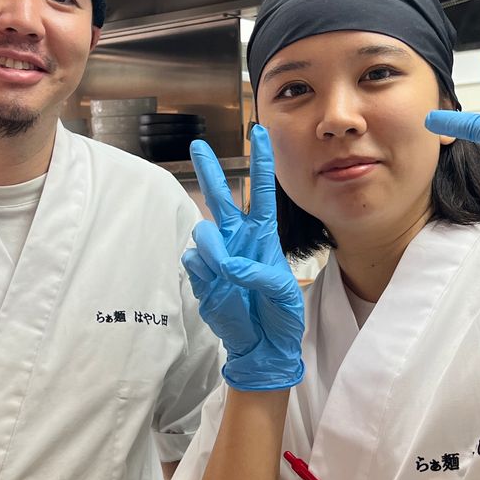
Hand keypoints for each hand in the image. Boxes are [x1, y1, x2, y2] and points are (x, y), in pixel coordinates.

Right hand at [182, 129, 304, 390]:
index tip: (260, 132)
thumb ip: (256, 271)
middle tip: (198, 144)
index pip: (263, 193)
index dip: (261, 163)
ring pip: (203, 234)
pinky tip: (222, 293)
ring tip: (229, 276)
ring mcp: (216, 258)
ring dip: (215, 251)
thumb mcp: (283, 291)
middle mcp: (237, 240)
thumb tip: (222, 260)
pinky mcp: (202, 277)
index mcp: (262, 236)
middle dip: (210, 171)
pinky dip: (209, 279)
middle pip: (221, 198)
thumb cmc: (280, 315)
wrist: (263, 346)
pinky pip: (196, 266)